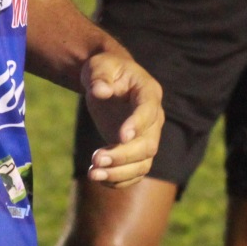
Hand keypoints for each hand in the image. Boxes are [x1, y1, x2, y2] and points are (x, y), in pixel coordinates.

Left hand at [80, 50, 164, 187]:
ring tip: (93, 174)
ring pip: (143, 164)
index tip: (120, 137)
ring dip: (119, 173)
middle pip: (148, 144)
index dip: (137, 124)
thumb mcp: (100, 65)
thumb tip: (101, 91)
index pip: (148, 111)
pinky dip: (118, 180)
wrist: (108, 80)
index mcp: (148, 92)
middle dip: (123, 155)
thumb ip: (100, 76)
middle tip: (96, 158)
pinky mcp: (136, 152)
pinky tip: (98, 177)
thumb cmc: (105, 69)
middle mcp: (153, 118)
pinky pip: (134, 173)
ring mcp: (147, 137)